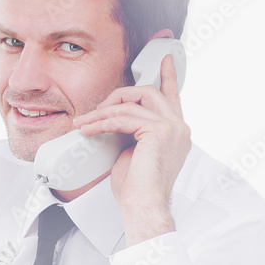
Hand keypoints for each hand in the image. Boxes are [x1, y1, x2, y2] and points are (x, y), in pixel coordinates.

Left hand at [72, 55, 190, 245]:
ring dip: (102, 112)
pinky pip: (124, 118)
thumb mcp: (133, 151)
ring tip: (85, 123)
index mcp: (176, 131)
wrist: (143, 206)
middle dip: (118, 95)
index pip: (172, 96)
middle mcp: (179, 127)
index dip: (168, 76)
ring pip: (132, 104)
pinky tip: (89, 129)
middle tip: (98, 109)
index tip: (166, 58)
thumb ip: (131, 132)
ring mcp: (172, 128)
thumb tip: (111, 121)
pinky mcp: (159, 132)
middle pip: (147, 92)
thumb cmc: (137, 187)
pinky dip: (102, 122)